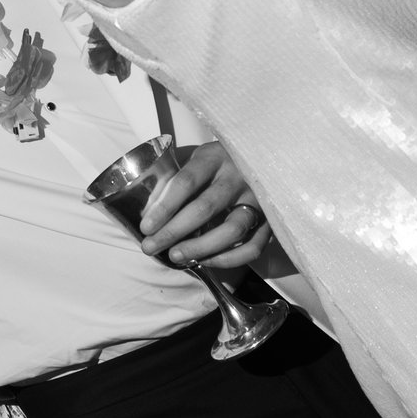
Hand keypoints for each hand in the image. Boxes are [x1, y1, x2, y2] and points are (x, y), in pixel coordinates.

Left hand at [137, 143, 272, 271]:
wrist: (258, 156)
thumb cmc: (216, 162)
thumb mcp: (194, 159)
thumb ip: (173, 179)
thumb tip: (147, 211)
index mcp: (214, 158)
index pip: (186, 182)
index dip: (164, 207)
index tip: (146, 226)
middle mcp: (238, 177)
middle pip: (205, 208)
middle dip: (174, 231)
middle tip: (151, 246)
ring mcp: (257, 199)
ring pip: (232, 230)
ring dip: (201, 247)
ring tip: (176, 256)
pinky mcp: (270, 220)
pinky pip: (252, 247)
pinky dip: (228, 259)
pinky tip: (205, 261)